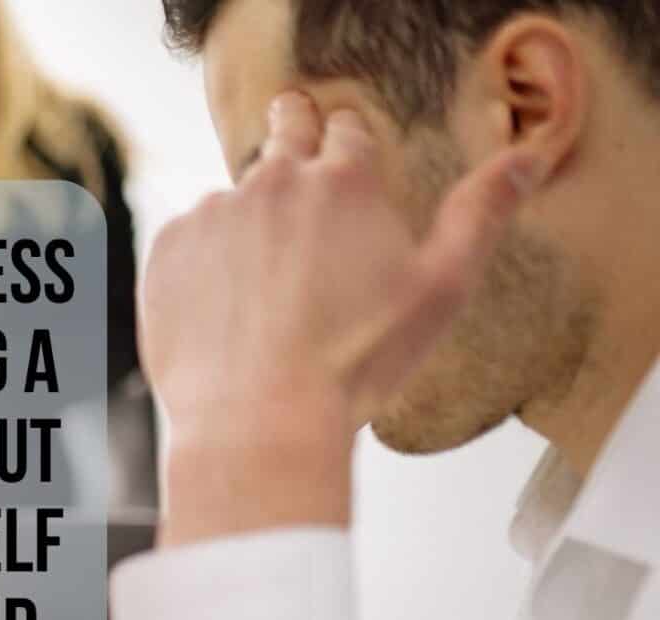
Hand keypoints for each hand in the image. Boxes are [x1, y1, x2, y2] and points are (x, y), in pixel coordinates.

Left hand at [139, 92, 538, 546]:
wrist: (257, 420)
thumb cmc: (354, 362)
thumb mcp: (441, 289)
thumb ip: (480, 213)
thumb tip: (527, 159)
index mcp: (343, 179)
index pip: (346, 126)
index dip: (349, 148)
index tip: (348, 173)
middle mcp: (272, 180)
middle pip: (285, 129)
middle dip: (295, 139)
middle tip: (302, 191)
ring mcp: (212, 213)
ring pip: (234, 195)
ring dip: (249, 221)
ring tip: (265, 288)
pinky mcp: (165, 250)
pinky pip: (187, 238)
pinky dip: (203, 263)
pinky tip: (225, 311)